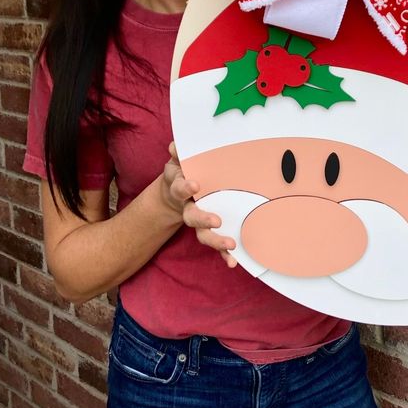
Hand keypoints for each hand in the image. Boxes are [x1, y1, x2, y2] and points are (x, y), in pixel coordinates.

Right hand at [162, 143, 237, 267]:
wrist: (175, 194)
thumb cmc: (183, 173)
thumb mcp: (179, 162)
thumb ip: (178, 154)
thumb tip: (175, 146)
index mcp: (180, 189)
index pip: (180, 188)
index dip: (185, 188)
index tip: (195, 185)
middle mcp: (188, 208)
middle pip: (192, 216)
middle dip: (203, 219)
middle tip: (216, 221)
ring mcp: (198, 221)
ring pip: (203, 234)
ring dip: (216, 240)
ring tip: (230, 245)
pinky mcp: (209, 230)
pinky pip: (215, 244)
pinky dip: (223, 254)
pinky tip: (232, 261)